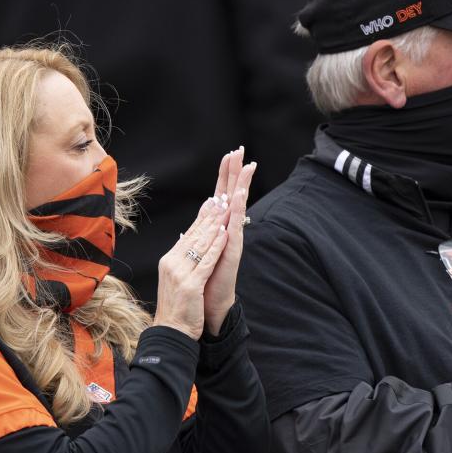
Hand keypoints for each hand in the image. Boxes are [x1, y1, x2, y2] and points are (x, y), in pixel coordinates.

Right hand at [153, 198, 227, 339]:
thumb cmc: (177, 307)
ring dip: (215, 225)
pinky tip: (225, 235)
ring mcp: (180, 273)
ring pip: (201, 244)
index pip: (188, 234)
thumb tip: (188, 240)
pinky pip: (206, 261)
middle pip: (194, 235)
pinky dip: (216, 247)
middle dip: (210, 216)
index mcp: (169, 260)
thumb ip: (182, 260)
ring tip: (226, 210)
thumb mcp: (177, 279)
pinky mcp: (191, 285)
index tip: (212, 201)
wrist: (171, 331)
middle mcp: (172, 263)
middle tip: (222, 197)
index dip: (202, 217)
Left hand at [204, 147, 256, 335]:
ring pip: (238, 205)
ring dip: (242, 185)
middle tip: (241, 149)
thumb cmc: (207, 277)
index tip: (230, 153)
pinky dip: (238, 209)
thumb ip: (207, 225)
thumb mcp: (203, 246)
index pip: (222, 194)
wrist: (210, 303)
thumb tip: (208, 206)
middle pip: (233, 193)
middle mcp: (229, 228)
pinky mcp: (233, 249)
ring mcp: (233, 238)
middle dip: (237, 172)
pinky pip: (236, 224)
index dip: (226, 174)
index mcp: (219, 226)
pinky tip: (240, 194)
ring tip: (247, 165)